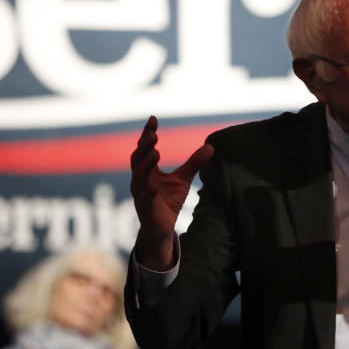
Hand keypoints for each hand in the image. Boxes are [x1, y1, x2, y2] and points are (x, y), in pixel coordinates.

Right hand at [130, 116, 213, 268]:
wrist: (162, 228)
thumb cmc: (168, 201)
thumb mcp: (183, 179)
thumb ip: (194, 163)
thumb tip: (211, 147)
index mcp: (147, 170)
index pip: (145, 148)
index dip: (147, 134)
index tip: (153, 119)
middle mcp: (140, 179)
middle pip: (138, 159)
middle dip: (144, 146)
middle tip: (153, 134)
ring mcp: (140, 194)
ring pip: (138, 177)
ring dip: (145, 164)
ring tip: (155, 153)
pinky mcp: (145, 209)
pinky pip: (144, 199)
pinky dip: (147, 191)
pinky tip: (152, 186)